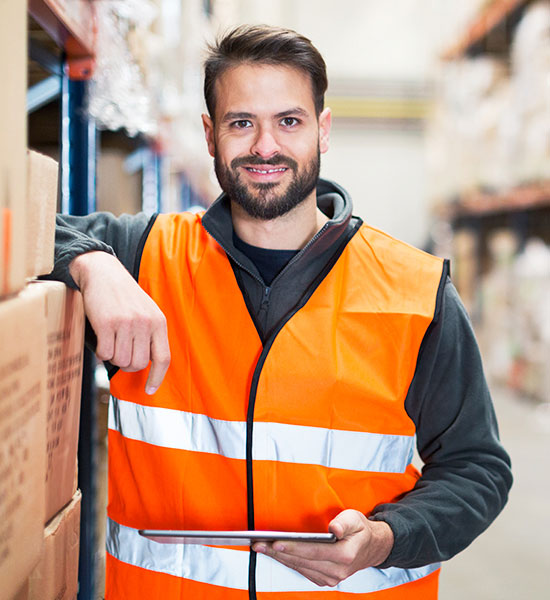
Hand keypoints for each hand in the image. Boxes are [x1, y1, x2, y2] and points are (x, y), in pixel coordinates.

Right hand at [70, 251, 170, 393]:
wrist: (103, 272)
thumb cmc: (124, 296)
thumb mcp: (146, 311)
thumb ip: (150, 335)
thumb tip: (148, 365)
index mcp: (158, 322)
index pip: (163, 358)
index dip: (157, 378)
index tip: (150, 390)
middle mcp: (145, 323)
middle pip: (138, 364)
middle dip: (127, 363)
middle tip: (120, 350)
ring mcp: (126, 323)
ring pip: (121, 360)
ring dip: (113, 356)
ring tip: (111, 339)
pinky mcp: (107, 323)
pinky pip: (105, 353)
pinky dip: (101, 351)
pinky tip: (102, 337)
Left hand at [252, 510, 393, 587]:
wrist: (371, 548)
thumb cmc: (360, 530)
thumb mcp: (355, 519)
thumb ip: (344, 523)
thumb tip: (334, 529)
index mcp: (345, 555)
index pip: (314, 551)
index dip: (293, 548)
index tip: (276, 543)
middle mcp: (337, 570)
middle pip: (302, 561)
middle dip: (278, 552)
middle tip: (259, 543)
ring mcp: (331, 578)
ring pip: (300, 567)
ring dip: (279, 558)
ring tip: (262, 547)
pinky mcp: (325, 579)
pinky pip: (302, 571)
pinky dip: (288, 562)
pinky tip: (276, 554)